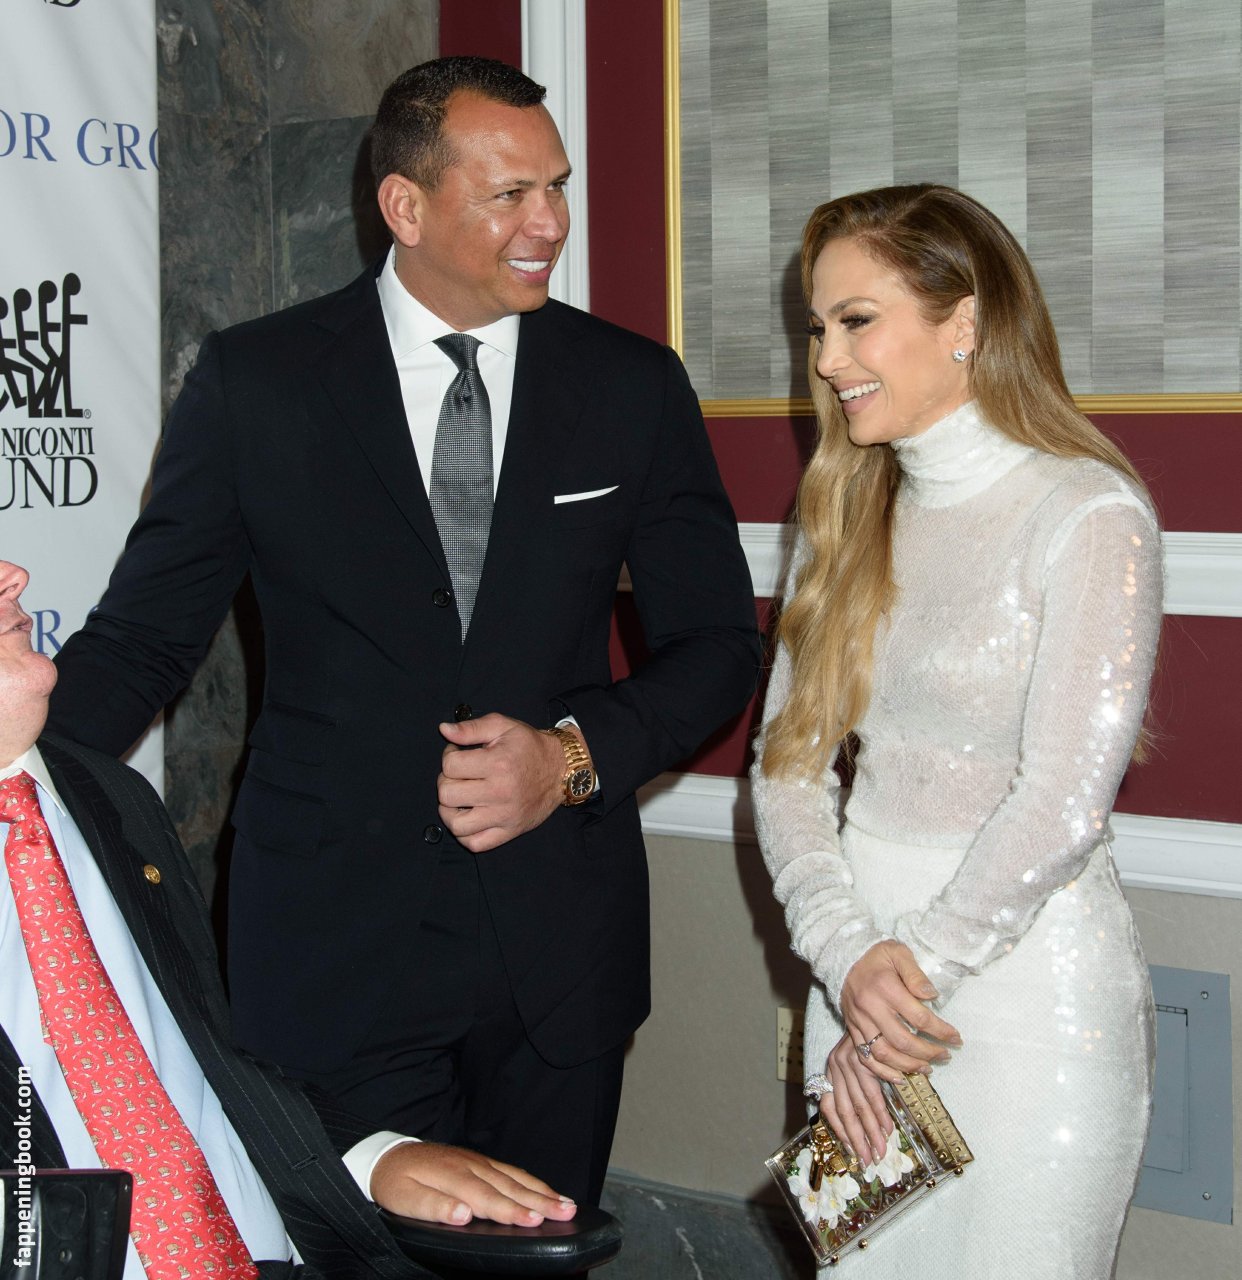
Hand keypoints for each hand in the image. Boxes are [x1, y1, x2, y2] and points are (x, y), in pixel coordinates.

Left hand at [370, 1141, 577, 1226]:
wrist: (389, 1155)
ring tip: (567, 1202)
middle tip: (567, 1211)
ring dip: (542, 1191)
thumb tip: (463, 1215)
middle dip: (541, 1200)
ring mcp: (478, 1161)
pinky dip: (530, 1181)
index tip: (536, 1220)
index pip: (488, 1198)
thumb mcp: (404, 1200)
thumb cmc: (396, 1183)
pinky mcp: (479, 1161)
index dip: (512, 1211)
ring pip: (515, 1177)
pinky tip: (544, 1190)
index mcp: (453, 1176)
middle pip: (510, 1186)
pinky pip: (510, 1171)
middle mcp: (471, 1165)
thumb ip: (433, 1207)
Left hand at [437, 714, 569, 851]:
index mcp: (497, 763)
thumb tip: (444, 730)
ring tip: (459, 799)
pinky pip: (475, 844)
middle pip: (447, 795)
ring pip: (457, 825)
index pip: (450, 766)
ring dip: (450, 811)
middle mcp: (500, 792)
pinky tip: (468, 817)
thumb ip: (471, 728)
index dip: (449, 756)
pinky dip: (464, 834)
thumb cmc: (530, 747)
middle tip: (459, 776)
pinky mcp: (509, 831)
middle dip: (446, 781)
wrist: (560, 770)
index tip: (458, 754)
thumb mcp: (503, 726)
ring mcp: (504, 816)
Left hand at [820, 1032, 892, 1165]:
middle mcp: (835, 1068)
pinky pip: (872, 1091)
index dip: (840, 1132)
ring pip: (859, 1105)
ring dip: (871, 1131)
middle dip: (857, 1139)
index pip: (828, 1108)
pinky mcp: (862, 1058)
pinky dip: (880, 1111)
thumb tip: (869, 1121)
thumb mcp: (855, 1062)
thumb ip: (858, 1086)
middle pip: (844, 1112)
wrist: (868, 1002)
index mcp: (830, 1071)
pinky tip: (887, 1126)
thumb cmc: (866, 1038)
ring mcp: (848, 1063)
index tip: (851, 1151)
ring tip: (881, 1149)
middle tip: (868, 1160)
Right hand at [838, 940, 961, 1077]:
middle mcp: (871, 1007)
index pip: (919, 1018)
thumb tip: (932, 996)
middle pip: (903, 1041)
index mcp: (886, 988)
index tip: (956, 1038)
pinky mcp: (852, 1029)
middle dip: (928, 1052)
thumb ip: (916, 974)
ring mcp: (860, 1021)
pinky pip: (866, 1057)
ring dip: (909, 1065)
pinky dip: (883, 1071)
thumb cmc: (876, 957)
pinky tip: (901, 1076)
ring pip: (885, 1053)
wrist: (843, 959)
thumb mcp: (898, 953)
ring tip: (928, 1067)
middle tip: (945, 1055)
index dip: (941, 1031)